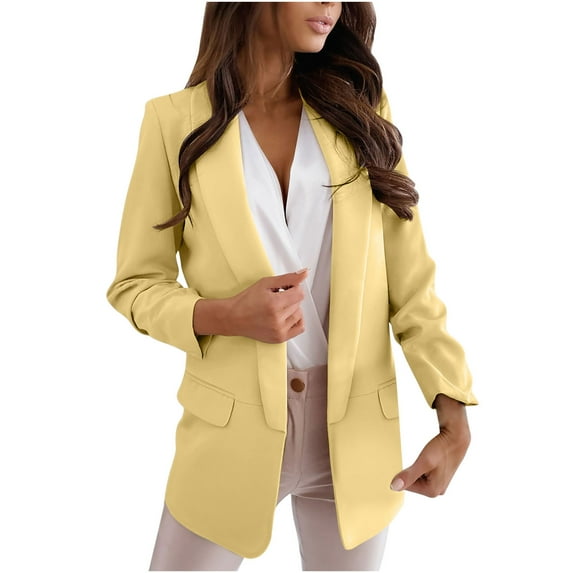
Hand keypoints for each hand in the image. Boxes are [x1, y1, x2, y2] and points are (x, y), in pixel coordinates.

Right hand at [193, 269, 308, 342]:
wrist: (233, 318)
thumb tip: (305, 273)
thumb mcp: (265, 283)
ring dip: (292, 309)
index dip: (293, 288)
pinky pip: (300, 327)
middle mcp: (277, 319)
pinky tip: (285, 316)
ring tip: (278, 307)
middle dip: (290, 298)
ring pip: (299, 314)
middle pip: (298, 304)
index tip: (284, 288)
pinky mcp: (280, 338)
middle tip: (277, 297)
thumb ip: (287, 278)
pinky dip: (296, 320)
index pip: (299, 293)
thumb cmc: (246, 300)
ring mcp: (279, 331)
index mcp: (274, 304)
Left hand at [390, 395, 470, 496]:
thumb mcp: (423, 462)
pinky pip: (423, 473)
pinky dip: (422, 466)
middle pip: (412, 483)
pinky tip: (428, 459)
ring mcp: (439, 484)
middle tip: (421, 459)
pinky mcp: (440, 477)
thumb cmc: (442, 449)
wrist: (456, 438)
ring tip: (426, 458)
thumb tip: (394, 487)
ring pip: (417, 477)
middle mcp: (437, 491)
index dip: (406, 473)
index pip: (407, 486)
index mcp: (432, 491)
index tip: (414, 463)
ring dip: (417, 467)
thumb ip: (408, 476)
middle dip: (412, 471)